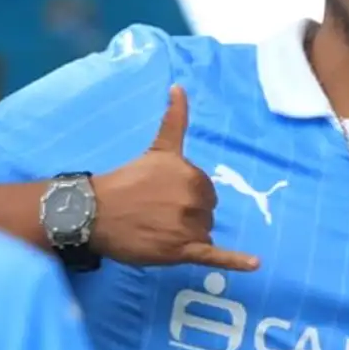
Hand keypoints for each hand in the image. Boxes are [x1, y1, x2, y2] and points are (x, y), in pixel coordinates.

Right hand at [90, 85, 259, 271]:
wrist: (93, 213)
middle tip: (158, 215)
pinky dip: (236, 261)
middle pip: (207, 212)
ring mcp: (189, 226)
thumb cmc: (124, 181)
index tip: (163, 197)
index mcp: (191, 173)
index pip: (206, 190)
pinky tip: (254, 264)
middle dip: (188, 215)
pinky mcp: (183, 250)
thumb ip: (174, 120)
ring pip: (205, 233)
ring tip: (159, 231)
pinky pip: (215, 256)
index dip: (187, 196)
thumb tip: (180, 86)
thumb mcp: (156, 148)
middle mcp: (194, 198)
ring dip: (188, 235)